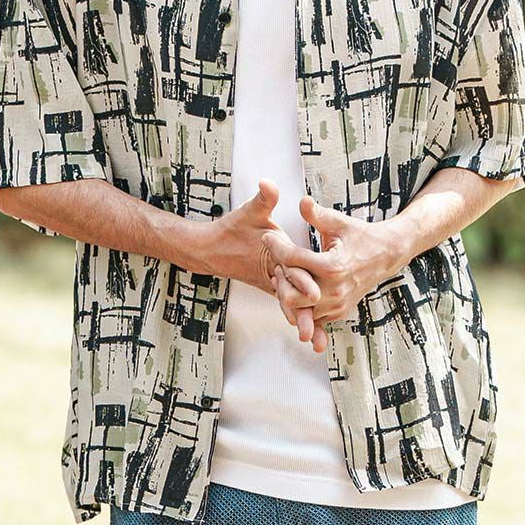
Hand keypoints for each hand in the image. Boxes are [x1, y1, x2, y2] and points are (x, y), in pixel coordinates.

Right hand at [190, 180, 327, 350]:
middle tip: (312, 331)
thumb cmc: (231, 230)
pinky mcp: (276, 289)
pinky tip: (314, 336)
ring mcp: (274, 285)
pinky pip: (290, 306)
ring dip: (301, 321)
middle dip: (302, 312)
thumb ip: (263, 198)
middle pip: (291, 295)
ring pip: (290, 305)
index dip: (300, 280)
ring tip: (313, 340)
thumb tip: (267, 184)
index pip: (288, 270)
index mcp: (271, 258)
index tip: (314, 292)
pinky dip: (300, 319)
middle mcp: (273, 275)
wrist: (210, 250)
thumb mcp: (249, 212)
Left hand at [271, 196, 405, 335]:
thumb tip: (302, 201)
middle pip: (290, 295)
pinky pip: (311, 315)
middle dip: (280, 278)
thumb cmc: (361, 237)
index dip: (275, 246)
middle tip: (278, 262)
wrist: (386, 255)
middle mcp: (334, 290)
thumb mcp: (339, 222)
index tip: (267, 237)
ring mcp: (337, 304)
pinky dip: (302, 302)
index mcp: (333, 266)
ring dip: (289, 292)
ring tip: (288, 273)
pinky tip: (300, 285)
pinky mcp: (339, 312)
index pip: (292, 259)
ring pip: (298, 309)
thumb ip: (318, 214)